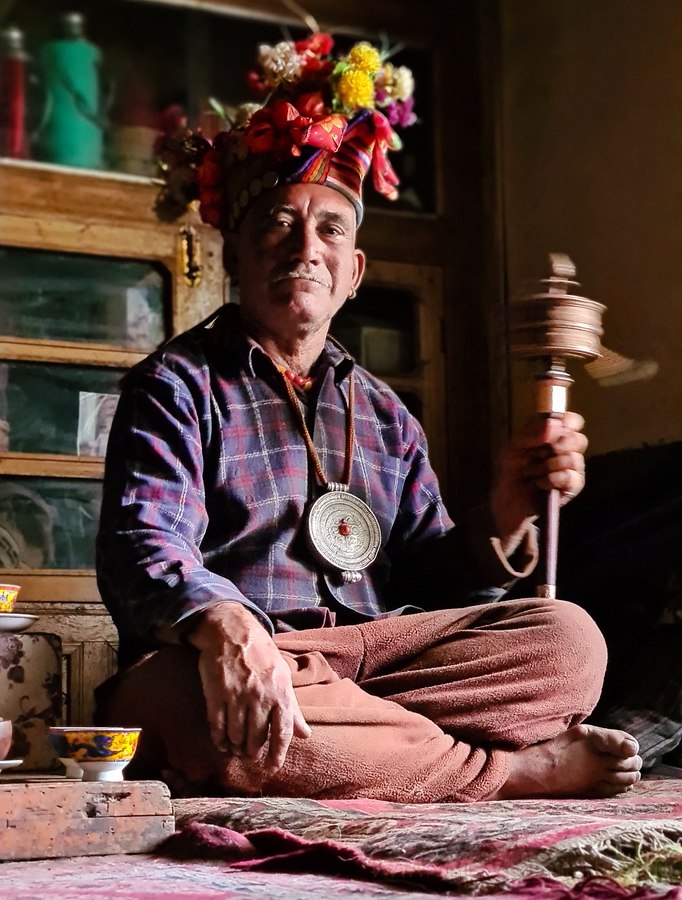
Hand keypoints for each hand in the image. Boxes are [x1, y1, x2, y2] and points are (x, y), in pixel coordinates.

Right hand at [186, 602, 310, 771]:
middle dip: (254, 753)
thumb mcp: (284, 677)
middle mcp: (259, 698)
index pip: (282, 733)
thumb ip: (293, 709)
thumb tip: (306, 735)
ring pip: (236, 736)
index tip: (272, 768)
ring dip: (236, 748)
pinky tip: (222, 743)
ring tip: (237, 750)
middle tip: (251, 757)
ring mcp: (236, 697)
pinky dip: (219, 740)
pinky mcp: (216, 695)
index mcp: (280, 693)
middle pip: (256, 739)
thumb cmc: (262, 655)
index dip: (277, 755)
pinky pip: (217, 727)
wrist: (232, 631)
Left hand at [491, 411, 586, 546]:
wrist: (507, 497)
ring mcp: (573, 468)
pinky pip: (570, 477)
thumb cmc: (512, 468)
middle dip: (556, 445)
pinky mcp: (573, 487)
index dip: (567, 422)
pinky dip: (551, 479)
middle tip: (537, 453)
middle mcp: (567, 449)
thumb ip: (532, 432)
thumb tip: (553, 423)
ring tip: (530, 472)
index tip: (552, 427)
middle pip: (579, 439)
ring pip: (572, 459)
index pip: (574, 422)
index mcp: (555, 434)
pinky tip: (539, 483)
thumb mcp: (514, 446)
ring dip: (546, 466)